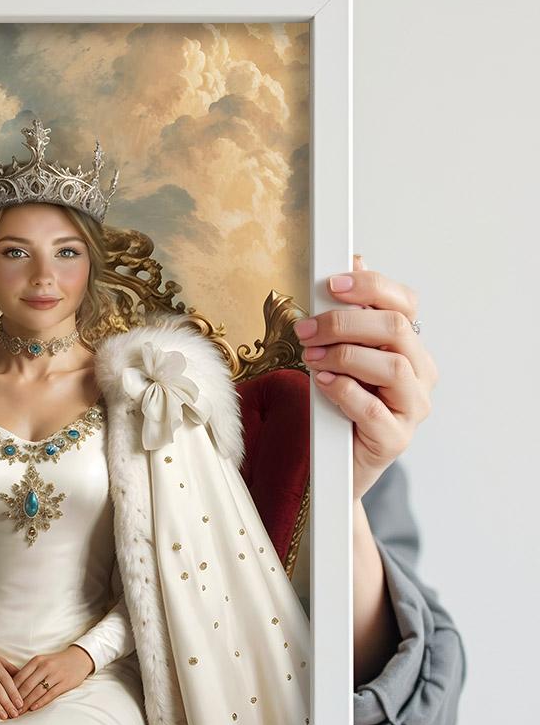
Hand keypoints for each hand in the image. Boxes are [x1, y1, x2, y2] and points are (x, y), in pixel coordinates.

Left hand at [12, 645, 94, 713]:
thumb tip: (11, 687)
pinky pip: (50, 694)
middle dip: (16, 699)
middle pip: (27, 685)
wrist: (79, 658)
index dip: (10, 689)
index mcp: (37, 660)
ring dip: (27, 703)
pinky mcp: (65, 683)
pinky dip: (41, 702)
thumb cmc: (56, 662)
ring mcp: (55, 675)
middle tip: (9, 710)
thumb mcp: (42, 661)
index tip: (3, 699)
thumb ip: (29, 672)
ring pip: (37, 691)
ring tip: (19, 713)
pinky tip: (33, 708)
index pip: (20, 676)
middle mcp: (45, 666)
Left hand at [295, 255, 438, 500]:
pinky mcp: (395, 439)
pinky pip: (373, 408)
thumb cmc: (341, 405)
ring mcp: (412, 407)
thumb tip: (353, 260)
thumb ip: (350, 313)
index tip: (331, 283)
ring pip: (390, 366)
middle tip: (306, 328)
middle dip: (344, 321)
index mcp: (410, 346)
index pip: (404, 303)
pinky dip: (344, 390)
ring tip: (311, 357)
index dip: (370, 286)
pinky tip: (324, 383)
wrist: (338, 464)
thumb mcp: (341, 354)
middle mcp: (420, 373)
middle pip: (394, 329)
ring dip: (343, 355)